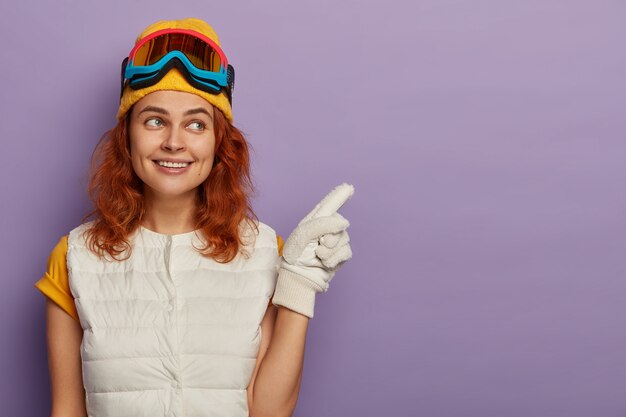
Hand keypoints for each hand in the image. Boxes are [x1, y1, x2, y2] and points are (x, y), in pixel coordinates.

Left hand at [271, 183, 353, 317]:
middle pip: (339, 225)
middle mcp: (326, 229)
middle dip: (330, 236)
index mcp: (315, 220)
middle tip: (319, 245)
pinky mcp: (340, 255)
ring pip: (344, 239)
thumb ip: (323, 224)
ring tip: (318, 256)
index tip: (349, 188)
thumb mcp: (304, 235)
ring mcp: (335, 242)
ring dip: (330, 251)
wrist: (298, 277)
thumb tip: (345, 222)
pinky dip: (335, 259)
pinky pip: (346, 252)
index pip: (329, 205)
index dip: (339, 196)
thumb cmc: (296, 255)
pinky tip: (325, 263)